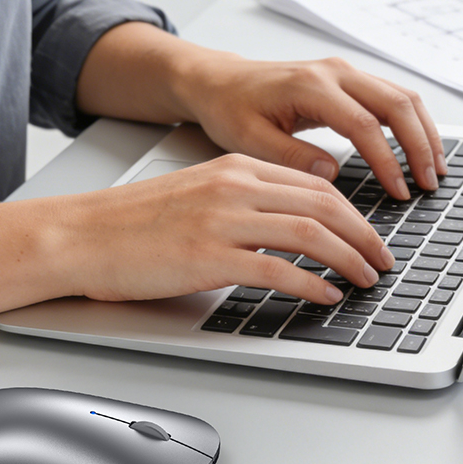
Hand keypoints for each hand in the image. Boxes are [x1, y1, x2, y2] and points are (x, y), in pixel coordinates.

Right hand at [51, 154, 395, 303]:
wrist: (79, 236)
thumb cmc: (131, 225)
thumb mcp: (196, 196)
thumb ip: (242, 205)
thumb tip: (289, 231)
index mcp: (234, 167)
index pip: (314, 182)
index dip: (354, 212)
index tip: (371, 236)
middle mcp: (234, 186)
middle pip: (324, 202)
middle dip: (364, 235)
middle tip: (383, 260)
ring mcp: (221, 220)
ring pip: (310, 232)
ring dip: (349, 258)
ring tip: (366, 280)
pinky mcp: (207, 256)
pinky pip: (277, 269)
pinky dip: (311, 283)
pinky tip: (325, 295)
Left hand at [175, 55, 447, 199]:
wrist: (220, 81)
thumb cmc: (230, 108)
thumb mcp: (248, 140)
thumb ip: (290, 157)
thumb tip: (332, 174)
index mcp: (310, 86)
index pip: (363, 125)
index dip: (387, 161)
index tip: (399, 192)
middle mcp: (334, 73)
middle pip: (396, 103)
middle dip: (420, 145)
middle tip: (430, 184)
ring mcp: (344, 73)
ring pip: (402, 96)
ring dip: (423, 133)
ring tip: (434, 170)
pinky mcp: (348, 80)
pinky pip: (392, 97)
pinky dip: (411, 123)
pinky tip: (419, 150)